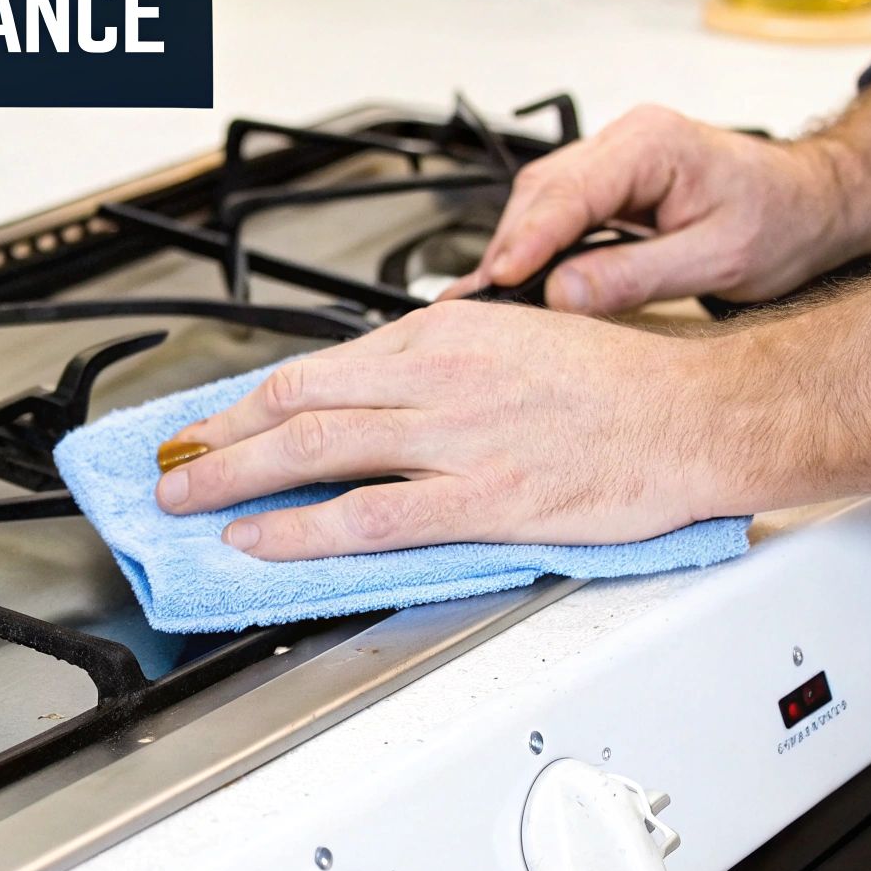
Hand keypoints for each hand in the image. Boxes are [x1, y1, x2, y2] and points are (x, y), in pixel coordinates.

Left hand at [154, 279, 870, 561]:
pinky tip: (262, 538)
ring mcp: (455, 436)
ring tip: (188, 502)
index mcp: (444, 332)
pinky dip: (302, 527)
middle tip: (173, 465)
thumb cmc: (618, 382)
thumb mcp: (514, 341)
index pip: (318, 366)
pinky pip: (368, 513)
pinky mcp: (481, 495)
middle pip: (297, 403)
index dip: (251, 400)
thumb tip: (378, 394)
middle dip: (220, 437)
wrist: (696, 413)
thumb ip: (440, 366)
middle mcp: (437, 375)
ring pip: (315, 451)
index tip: (214, 422)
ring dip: (236, 478)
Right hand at [438, 104, 852, 313]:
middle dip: (508, 247)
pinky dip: (533, 244)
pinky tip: (516, 278)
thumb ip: (637, 275)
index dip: (529, 239)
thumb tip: (562, 293)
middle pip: (542, 192)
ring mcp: (615, 157)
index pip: (572, 191)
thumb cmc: (783, 220)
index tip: (499, 279)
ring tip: (485, 296)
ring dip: (514, 247)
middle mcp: (627, 139)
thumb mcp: (719, 259)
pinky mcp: (610, 181)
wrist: (815, 202)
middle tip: (475, 300)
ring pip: (540, 198)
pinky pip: (556, 208)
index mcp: (655, 144)